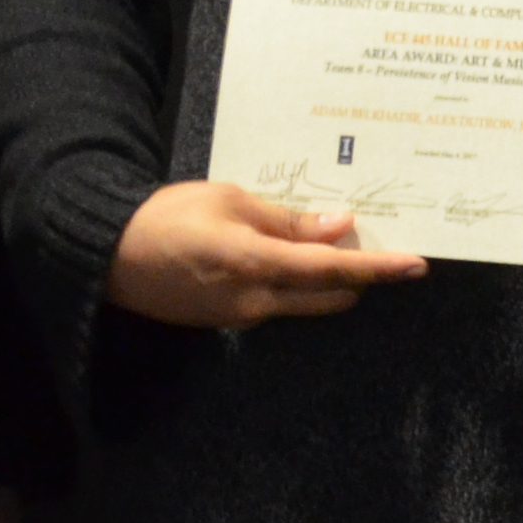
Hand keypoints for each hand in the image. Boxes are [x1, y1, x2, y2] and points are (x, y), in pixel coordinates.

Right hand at [105, 181, 428, 328]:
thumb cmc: (168, 216)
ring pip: (305, 302)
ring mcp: (241, 317)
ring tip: (331, 240)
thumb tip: (341, 226)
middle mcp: (256, 301)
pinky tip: (290, 255)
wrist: (106, 253)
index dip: (379, 269)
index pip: (335, 272)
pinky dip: (295, 284)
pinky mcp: (227, 320)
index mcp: (259, 266)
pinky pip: (277, 303)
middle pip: (330, 296)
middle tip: (376, 242)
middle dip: (358, 275)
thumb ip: (290, 220)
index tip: (417, 265)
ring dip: (325, 279)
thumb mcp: (232, 201)